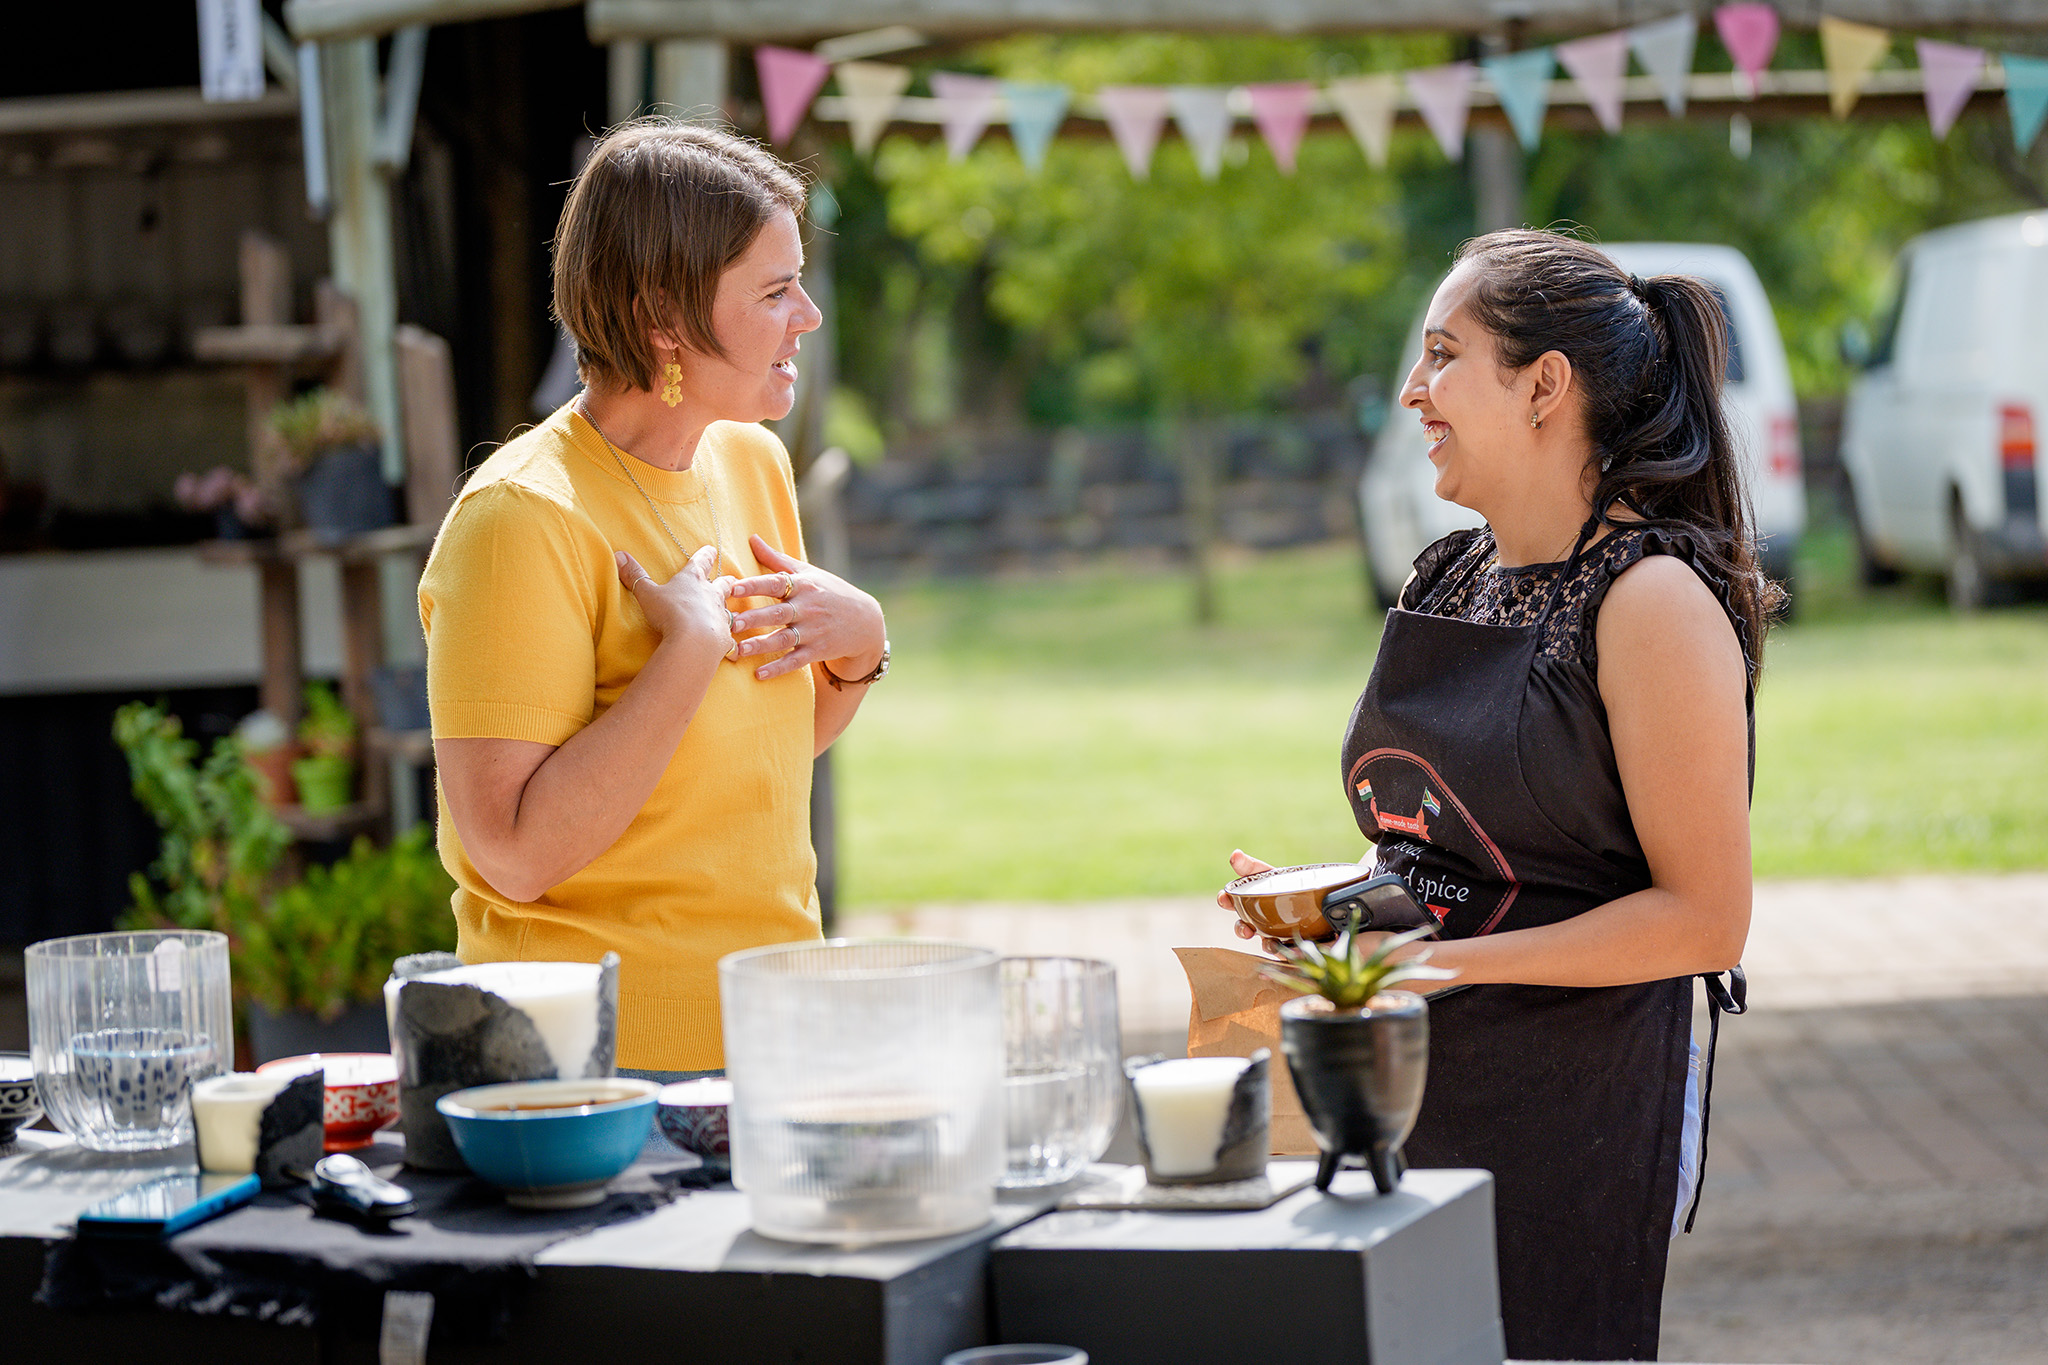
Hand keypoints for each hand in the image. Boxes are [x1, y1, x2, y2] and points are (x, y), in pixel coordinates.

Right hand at [615, 545, 735, 663]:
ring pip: (730, 610)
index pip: (700, 563)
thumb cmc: (670, 612)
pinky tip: (734, 648)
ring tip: (733, 612)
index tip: (711, 549)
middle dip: (727, 582)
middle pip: (723, 585)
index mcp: (693, 580)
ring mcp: (721, 616)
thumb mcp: (647, 593)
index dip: (705, 556)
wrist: (694, 641)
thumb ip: (635, 576)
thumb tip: (619, 555)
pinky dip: (731, 642)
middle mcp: (711, 595)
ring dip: (731, 610)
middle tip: (732, 579)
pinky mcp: (725, 638)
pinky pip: (731, 640)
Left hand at [726, 534, 886, 682]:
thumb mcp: (808, 573)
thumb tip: (752, 538)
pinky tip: (759, 674)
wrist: (865, 622)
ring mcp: (814, 631)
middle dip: (753, 618)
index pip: (776, 583)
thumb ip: (777, 559)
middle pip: (777, 613)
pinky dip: (778, 668)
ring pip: (784, 639)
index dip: (755, 585)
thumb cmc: (830, 592)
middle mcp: (808, 608)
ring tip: (738, 650)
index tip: (733, 587)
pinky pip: (795, 660)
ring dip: (760, 645)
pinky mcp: (818, 651)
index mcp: (804, 586)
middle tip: (729, 622)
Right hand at [1216, 850, 1289, 956]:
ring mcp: (1277, 937)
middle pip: (1246, 929)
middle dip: (1242, 930)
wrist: (1319, 898)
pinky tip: (1297, 951)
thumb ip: (1251, 866)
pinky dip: (1293, 954)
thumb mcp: (1270, 874)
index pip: (1233, 903)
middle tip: (1245, 929)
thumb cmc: (1288, 885)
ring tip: (1271, 943)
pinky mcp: (1297, 947)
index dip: (1225, 900)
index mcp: (1252, 903)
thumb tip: (1234, 854)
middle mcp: (1260, 922)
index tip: (1223, 898)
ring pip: (1268, 945)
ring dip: (1267, 945)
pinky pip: (1293, 954)